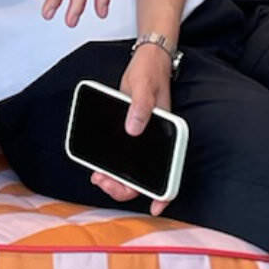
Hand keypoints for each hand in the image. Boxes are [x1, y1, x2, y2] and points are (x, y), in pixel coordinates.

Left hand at [90, 46, 175, 215]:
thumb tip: (133, 129)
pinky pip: (123, 158)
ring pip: (132, 170)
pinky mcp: (131, 134)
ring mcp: (143, 139)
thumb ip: (140, 106)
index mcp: (168, 134)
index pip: (170, 170)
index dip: (164, 193)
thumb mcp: (144, 86)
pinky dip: (112, 167)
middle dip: (125, 187)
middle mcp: (156, 141)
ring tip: (97, 177)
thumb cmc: (149, 72)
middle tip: (104, 182)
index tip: (155, 207)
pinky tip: (98, 167)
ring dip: (116, 180)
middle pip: (145, 177)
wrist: (145, 61)